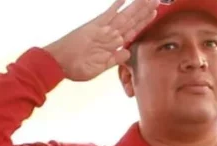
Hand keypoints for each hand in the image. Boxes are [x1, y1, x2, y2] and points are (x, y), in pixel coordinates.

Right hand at [43, 0, 158, 81]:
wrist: (59, 63)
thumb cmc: (75, 67)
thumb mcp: (99, 68)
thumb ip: (114, 60)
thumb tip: (127, 53)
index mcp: (112, 45)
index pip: (132, 31)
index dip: (143, 22)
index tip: (154, 13)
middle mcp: (110, 34)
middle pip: (131, 20)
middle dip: (144, 11)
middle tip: (157, 0)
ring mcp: (103, 29)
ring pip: (125, 16)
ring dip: (137, 7)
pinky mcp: (95, 26)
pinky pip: (108, 13)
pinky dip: (117, 5)